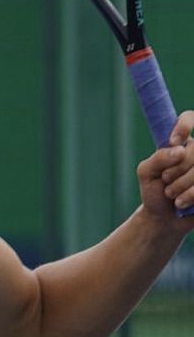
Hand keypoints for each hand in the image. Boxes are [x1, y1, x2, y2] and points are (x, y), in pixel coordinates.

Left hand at [137, 111, 193, 226]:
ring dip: (182, 185)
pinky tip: (182, 203)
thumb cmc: (154, 192)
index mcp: (182, 143)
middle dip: (176, 169)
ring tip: (172, 195)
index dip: (184, 125)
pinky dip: (191, 195)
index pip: (190, 118)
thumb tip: (178, 149)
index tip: (173, 142)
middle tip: (165, 181)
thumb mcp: (146, 173)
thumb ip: (157, 158)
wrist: (163, 219)